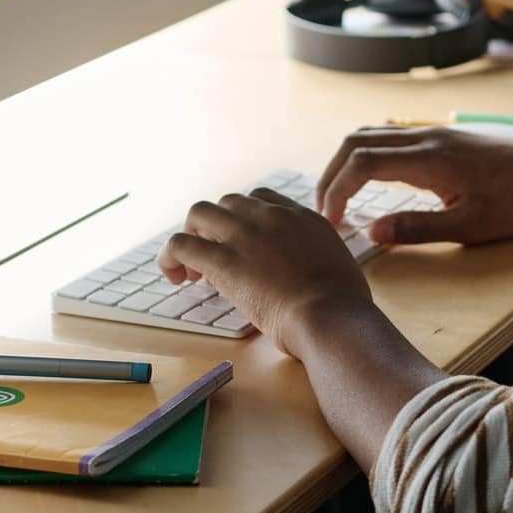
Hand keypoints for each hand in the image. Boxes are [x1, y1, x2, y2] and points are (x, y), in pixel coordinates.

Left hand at [158, 189, 372, 351]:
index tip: (244, 245)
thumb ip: (319, 257)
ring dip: (192, 235)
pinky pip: (180, 244)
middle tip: (218, 260)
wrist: (330, 314)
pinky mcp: (222, 260)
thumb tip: (313, 274)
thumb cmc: (342, 303)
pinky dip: (170, 258)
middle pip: (228, 202)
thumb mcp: (338, 263)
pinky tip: (176, 277)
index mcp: (301, 216)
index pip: (262, 199)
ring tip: (193, 268)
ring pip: (199, 213)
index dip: (246, 220)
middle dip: (218, 228)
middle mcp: (270, 216)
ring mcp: (244, 234)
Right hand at [316, 125, 512, 245]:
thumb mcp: (470, 226)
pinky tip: (372, 181)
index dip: (336, 191)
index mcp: (429, 159)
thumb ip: (418, 229)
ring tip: (342, 198)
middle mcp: (426, 138)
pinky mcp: (442, 136)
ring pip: (372, 134)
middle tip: (326, 211)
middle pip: (356, 141)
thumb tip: (372, 232)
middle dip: (332, 175)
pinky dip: (368, 155)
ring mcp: (434, 132)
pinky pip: (391, 137)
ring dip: (348, 163)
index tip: (330, 222)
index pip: (361, 163)